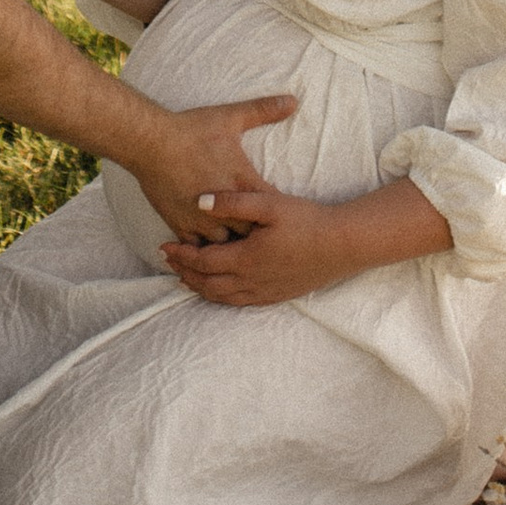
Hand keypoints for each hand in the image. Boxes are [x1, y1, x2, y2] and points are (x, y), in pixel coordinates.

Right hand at [129, 94, 294, 245]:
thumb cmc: (192, 130)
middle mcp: (226, 207)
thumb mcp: (231, 117)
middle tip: (261, 231)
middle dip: (257, 232)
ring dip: (231, 241)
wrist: (151, 142)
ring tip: (236, 238)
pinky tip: (209, 244)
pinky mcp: (181, 226)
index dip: (276, 212)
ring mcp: (202, 220)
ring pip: (226, 246)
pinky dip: (205, 248)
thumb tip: (293, 100)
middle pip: (253, 234)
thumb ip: (265, 110)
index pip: (272, 209)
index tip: (277, 212)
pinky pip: (198, 250)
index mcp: (243, 183)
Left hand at [162, 188, 347, 306]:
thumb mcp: (269, 204)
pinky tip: (218, 289)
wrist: (341, 246)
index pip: (203, 262)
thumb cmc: (306, 221)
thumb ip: (233, 202)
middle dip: (185, 273)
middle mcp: (251, 281)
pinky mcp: (275, 296)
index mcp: (246, 259)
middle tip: (169, 262)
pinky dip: (220, 297)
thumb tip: (200, 202)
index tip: (164, 246)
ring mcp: (263, 292)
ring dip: (200, 287)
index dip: (181, 255)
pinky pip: (239, 302)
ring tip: (186, 277)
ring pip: (221, 297)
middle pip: (207, 284)